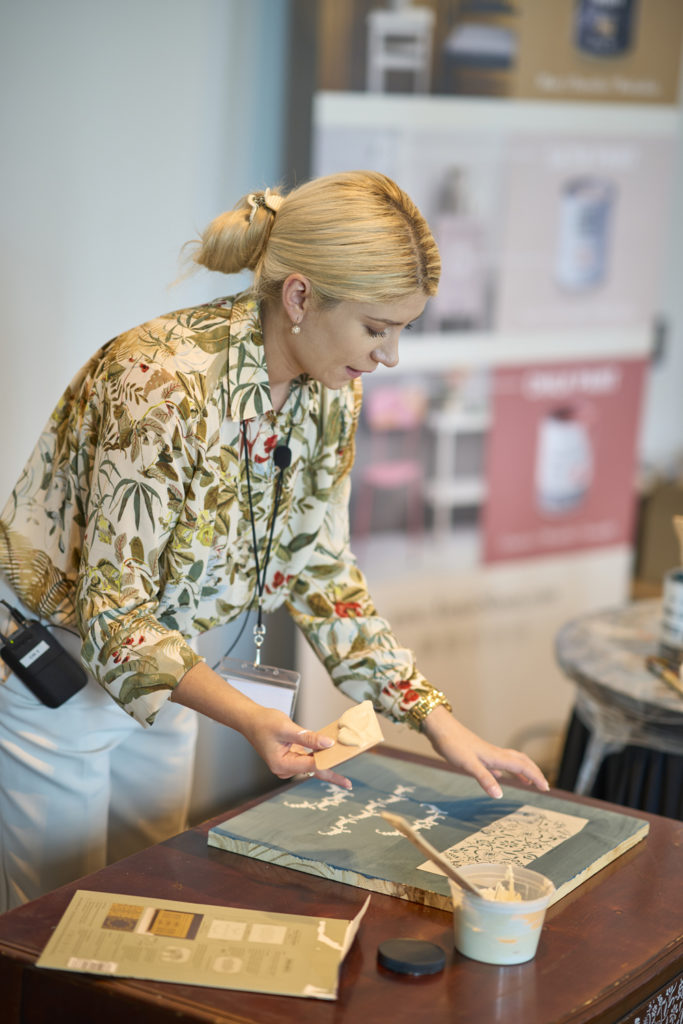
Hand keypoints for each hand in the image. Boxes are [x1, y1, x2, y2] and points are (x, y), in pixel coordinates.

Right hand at [241, 707, 352, 789]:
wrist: (251, 720)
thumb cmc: (264, 723)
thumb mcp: (287, 728)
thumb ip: (308, 737)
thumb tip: (328, 743)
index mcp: (282, 765)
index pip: (310, 766)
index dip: (327, 762)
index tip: (342, 763)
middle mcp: (285, 769)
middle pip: (313, 771)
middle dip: (331, 773)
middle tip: (348, 784)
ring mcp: (289, 764)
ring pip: (312, 766)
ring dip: (327, 762)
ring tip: (345, 763)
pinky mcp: (291, 758)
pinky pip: (309, 759)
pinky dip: (319, 755)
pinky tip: (332, 754)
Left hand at [421, 705, 549, 798]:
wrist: (440, 728)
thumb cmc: (452, 744)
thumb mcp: (468, 764)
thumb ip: (485, 779)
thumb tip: (500, 795)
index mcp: (496, 757)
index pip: (522, 767)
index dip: (535, 777)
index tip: (546, 788)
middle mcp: (495, 754)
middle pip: (521, 761)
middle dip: (534, 772)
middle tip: (543, 785)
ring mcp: (487, 753)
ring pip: (511, 761)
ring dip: (523, 771)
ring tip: (528, 782)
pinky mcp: (478, 754)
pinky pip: (498, 763)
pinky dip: (505, 771)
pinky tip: (500, 777)